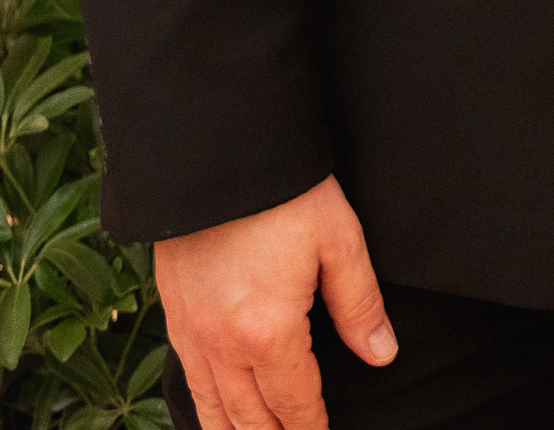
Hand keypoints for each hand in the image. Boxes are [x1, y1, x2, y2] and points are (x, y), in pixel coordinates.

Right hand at [155, 175, 397, 429]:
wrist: (214, 151)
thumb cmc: (282, 191)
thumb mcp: (339, 241)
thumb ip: (360, 305)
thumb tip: (381, 354)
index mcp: (269, 332)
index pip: (295, 404)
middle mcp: (223, 343)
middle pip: (251, 419)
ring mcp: (191, 332)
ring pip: (213, 408)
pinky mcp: (173, 314)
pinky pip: (188, 379)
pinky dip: (205, 407)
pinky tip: (218, 414)